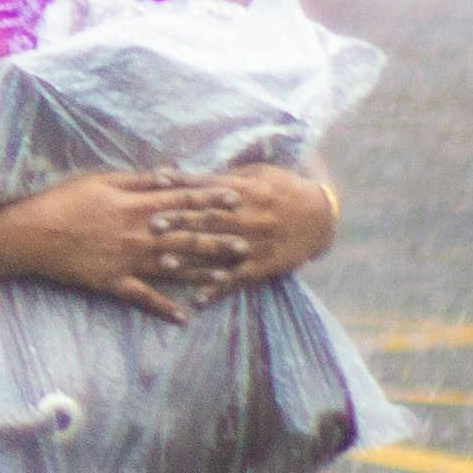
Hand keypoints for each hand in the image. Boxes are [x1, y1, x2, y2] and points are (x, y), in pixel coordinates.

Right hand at [0, 170, 242, 320]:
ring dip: (202, 272)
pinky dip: (163, 307)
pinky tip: (184, 316)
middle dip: (219, 238)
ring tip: (230, 275)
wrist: (31, 232)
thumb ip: (139, 180)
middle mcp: (138, 234)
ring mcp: (127, 261)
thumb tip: (171, 176)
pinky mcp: (113, 282)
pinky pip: (143, 297)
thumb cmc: (63, 200)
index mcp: (136, 206)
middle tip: (249, 241)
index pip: (183, 200)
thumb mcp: (100, 180)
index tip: (238, 199)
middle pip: (186, 235)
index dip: (211, 199)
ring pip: (173, 267)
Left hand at [152, 160, 335, 284]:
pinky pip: (238, 278)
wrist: (321, 217)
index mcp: (247, 190)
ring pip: (219, 250)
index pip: (208, 187)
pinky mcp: (264, 264)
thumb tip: (188, 177)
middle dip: (179, 222)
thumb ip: (226, 177)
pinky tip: (198, 298)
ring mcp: (256, 243)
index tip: (156, 184)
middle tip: (152, 225)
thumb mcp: (258, 174)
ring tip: (165, 262)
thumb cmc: (282, 189)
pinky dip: (218, 288)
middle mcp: (250, 216)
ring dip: (191, 257)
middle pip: (209, 219)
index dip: (182, 185)